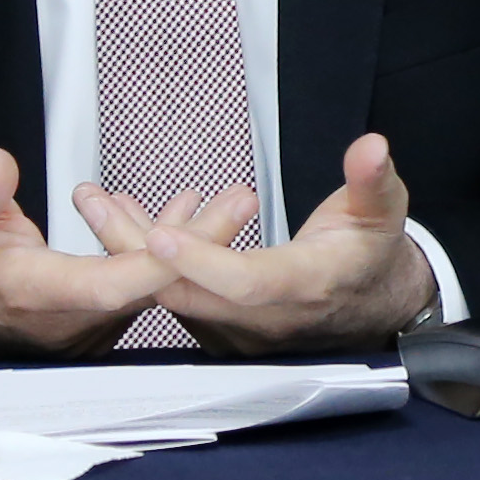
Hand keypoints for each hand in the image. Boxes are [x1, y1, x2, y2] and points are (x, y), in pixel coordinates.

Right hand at [0, 147, 237, 352]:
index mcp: (33, 292)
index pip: (107, 285)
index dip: (153, 263)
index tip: (193, 233)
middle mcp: (66, 320)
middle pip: (144, 285)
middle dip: (198, 243)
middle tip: (239, 199)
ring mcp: (82, 326)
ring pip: (148, 287)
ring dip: (190, 244)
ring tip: (232, 199)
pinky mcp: (92, 320)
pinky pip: (139, 287)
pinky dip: (165, 252)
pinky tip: (187, 211)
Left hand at [79, 132, 438, 357]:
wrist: (370, 304)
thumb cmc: (369, 254)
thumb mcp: (382, 211)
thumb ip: (372, 180)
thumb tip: (371, 149)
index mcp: (305, 286)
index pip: (249, 283)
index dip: (204, 263)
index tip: (163, 237)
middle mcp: (266, 319)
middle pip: (191, 292)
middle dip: (138, 249)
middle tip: (97, 202)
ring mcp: (240, 330)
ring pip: (172, 296)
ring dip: (132, 251)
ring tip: (98, 202)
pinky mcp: (222, 330)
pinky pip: (174, 299)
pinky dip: (146, 263)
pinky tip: (126, 222)